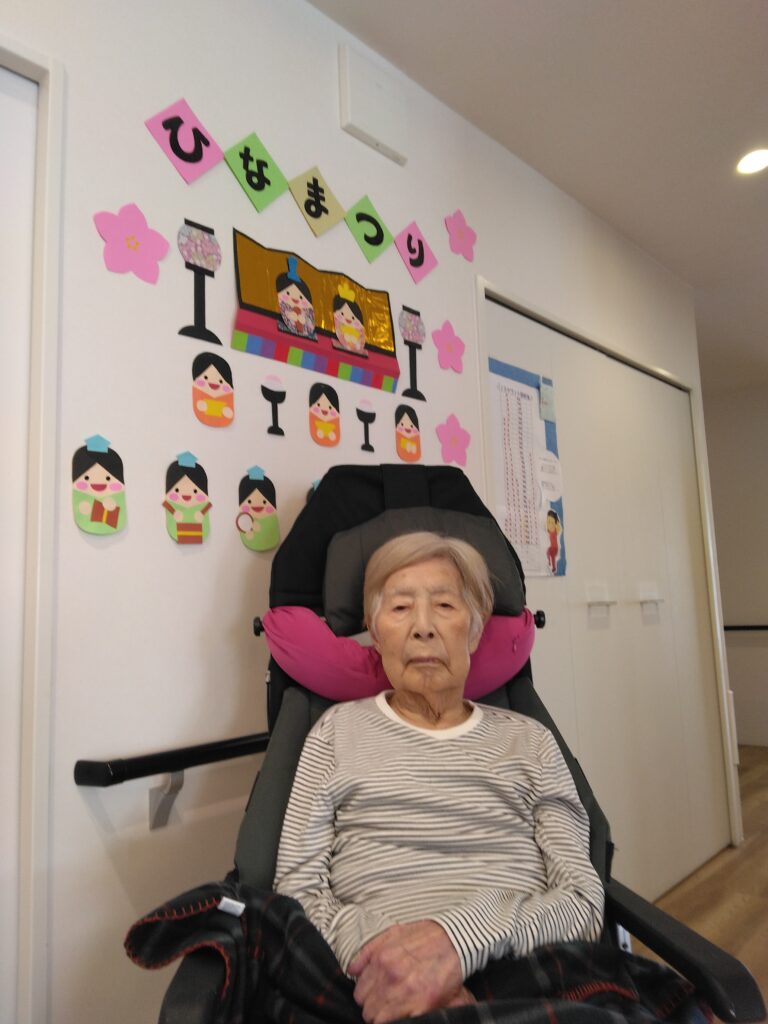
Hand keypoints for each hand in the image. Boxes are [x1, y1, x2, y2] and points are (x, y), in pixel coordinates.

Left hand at [348, 920, 465, 1023]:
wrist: (456, 939)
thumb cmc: (426, 935)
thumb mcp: (394, 933)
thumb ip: (368, 951)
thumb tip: (351, 971)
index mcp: (382, 959)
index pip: (359, 992)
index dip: (367, 996)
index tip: (376, 995)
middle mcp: (391, 976)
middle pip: (367, 1010)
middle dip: (374, 1009)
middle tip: (387, 1004)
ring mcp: (406, 992)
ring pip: (379, 1020)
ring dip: (385, 1017)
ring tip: (396, 1009)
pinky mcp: (423, 1005)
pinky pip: (399, 1023)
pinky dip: (399, 1021)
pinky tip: (407, 1012)